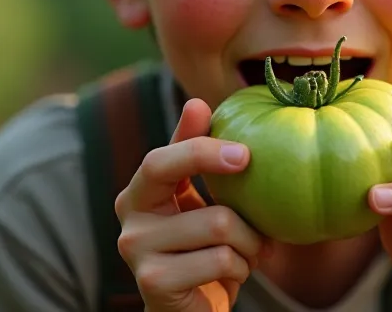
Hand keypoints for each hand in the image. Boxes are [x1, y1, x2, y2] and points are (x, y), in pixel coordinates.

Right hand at [115, 98, 269, 311]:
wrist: (194, 311)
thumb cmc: (203, 249)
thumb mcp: (201, 199)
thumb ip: (195, 154)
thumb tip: (196, 102)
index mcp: (140, 190)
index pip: (161, 159)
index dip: (201, 150)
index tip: (244, 154)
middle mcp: (129, 218)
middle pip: (178, 181)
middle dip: (223, 177)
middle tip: (262, 203)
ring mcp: (137, 252)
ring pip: (218, 225)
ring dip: (250, 241)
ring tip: (251, 250)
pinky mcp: (154, 283)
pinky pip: (221, 260)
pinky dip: (242, 267)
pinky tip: (236, 274)